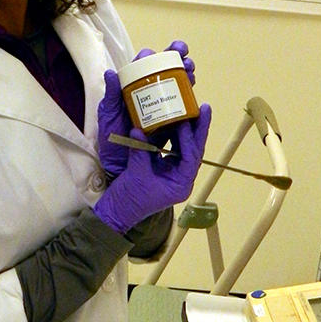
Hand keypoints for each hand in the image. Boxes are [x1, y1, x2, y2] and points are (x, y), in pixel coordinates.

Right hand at [93, 104, 211, 232]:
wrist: (116, 213)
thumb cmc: (129, 200)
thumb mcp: (136, 174)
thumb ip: (140, 151)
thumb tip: (138, 129)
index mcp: (180, 184)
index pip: (191, 157)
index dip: (189, 138)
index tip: (186, 121)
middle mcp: (180, 178)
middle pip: (193, 150)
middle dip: (198, 129)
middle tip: (204, 109)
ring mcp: (172, 173)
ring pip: (184, 148)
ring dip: (187, 130)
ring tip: (191, 110)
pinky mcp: (162, 168)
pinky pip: (171, 148)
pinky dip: (171, 135)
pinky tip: (172, 121)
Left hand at [97, 42, 195, 175]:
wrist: (121, 169)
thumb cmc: (111, 142)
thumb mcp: (109, 118)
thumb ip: (111, 97)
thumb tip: (111, 73)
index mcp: (130, 90)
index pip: (142, 67)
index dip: (152, 56)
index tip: (159, 52)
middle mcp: (146, 97)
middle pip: (163, 73)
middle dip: (176, 61)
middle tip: (184, 58)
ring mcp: (160, 109)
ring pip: (175, 87)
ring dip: (186, 76)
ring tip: (191, 72)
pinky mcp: (170, 124)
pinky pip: (182, 109)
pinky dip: (190, 101)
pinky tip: (194, 95)